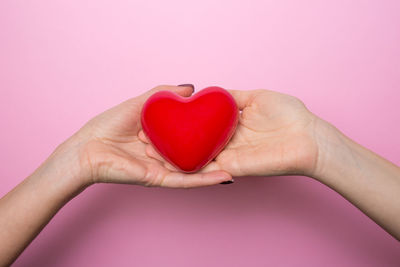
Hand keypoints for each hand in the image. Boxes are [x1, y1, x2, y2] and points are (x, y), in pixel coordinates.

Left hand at [55, 85, 231, 187]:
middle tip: (236, 141)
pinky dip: (206, 180)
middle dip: (216, 150)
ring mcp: (163, 168)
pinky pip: (186, 181)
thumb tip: (190, 87)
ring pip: (195, 169)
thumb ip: (162, 93)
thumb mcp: (139, 104)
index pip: (189, 134)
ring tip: (240, 162)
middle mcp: (165, 154)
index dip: (206, 128)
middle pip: (194, 153)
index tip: (224, 120)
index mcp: (161, 137)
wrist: (86, 149)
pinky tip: (225, 177)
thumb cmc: (107, 127)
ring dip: (218, 168)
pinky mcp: (159, 179)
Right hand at [142, 89, 322, 176]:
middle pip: (195, 141)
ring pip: (197, 156)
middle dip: (172, 140)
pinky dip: (191, 165)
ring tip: (150, 148)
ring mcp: (230, 155)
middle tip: (146, 135)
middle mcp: (228, 142)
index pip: (200, 124)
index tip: (161, 117)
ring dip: (175, 154)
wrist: (309, 139)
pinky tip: (169, 160)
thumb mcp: (257, 96)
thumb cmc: (290, 115)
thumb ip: (232, 96)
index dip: (181, 122)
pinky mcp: (235, 167)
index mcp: (232, 125)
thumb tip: (212, 90)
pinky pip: (209, 168)